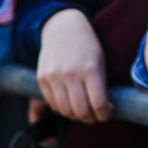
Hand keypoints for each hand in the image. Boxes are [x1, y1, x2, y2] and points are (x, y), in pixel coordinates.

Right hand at [37, 9, 111, 123]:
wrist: (62, 28)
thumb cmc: (87, 46)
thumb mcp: (100, 62)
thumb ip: (102, 86)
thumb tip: (106, 110)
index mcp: (90, 69)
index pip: (98, 103)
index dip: (104, 115)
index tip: (106, 115)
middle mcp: (71, 74)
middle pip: (80, 111)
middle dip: (90, 118)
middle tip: (94, 116)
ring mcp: (54, 76)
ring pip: (65, 110)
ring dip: (75, 116)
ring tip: (83, 111)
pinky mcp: (42, 79)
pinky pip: (52, 103)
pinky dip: (62, 108)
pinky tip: (69, 102)